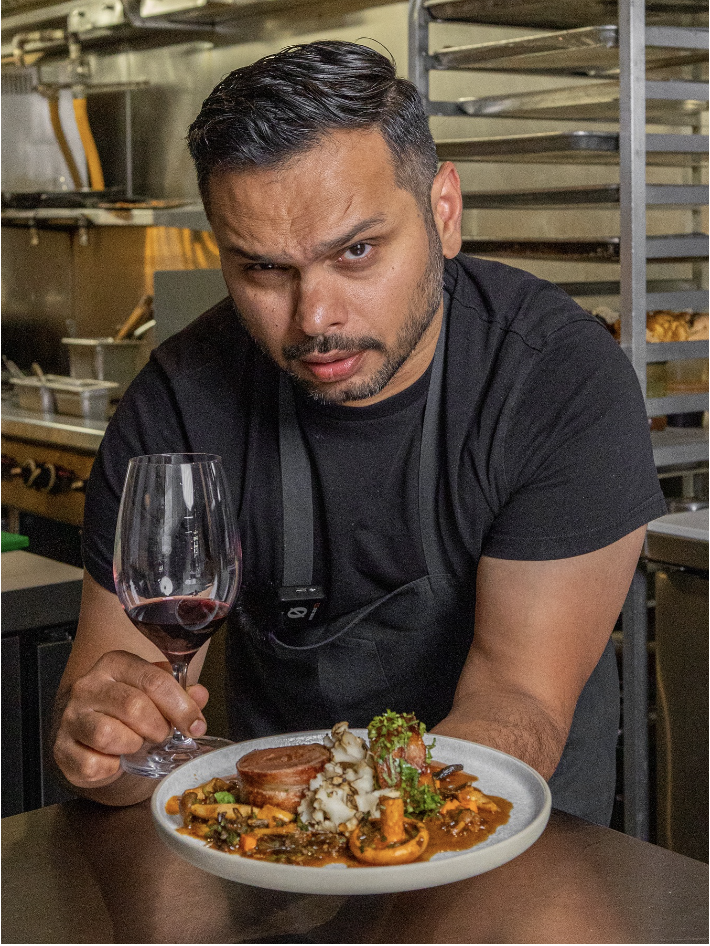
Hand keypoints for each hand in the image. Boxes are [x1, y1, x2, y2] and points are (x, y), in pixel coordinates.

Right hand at [53, 650, 208, 788]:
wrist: (91, 733)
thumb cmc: (128, 709)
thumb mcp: (155, 694)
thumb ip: (180, 693)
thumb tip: (199, 695)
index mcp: (116, 664)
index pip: (154, 680)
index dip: (181, 707)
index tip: (196, 726)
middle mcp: (89, 685)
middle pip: (133, 706)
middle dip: (157, 727)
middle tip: (162, 734)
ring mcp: (71, 716)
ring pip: (107, 734)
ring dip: (132, 745)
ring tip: (136, 744)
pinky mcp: (61, 748)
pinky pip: (92, 765)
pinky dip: (111, 768)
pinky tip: (115, 760)